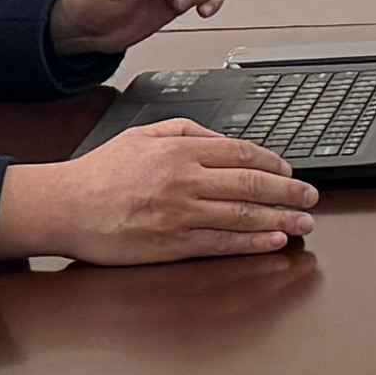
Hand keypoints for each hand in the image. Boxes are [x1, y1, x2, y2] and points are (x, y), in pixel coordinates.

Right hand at [0, 119, 319, 268]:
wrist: (63, 206)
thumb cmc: (100, 173)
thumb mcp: (142, 135)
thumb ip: (186, 131)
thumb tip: (223, 139)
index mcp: (180, 150)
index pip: (243, 153)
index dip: (275, 163)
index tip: (291, 171)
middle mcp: (185, 180)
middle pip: (252, 183)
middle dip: (290, 192)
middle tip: (312, 197)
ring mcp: (181, 214)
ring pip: (244, 215)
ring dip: (281, 218)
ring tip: (304, 222)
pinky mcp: (172, 244)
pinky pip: (222, 242)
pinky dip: (253, 242)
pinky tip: (274, 240)